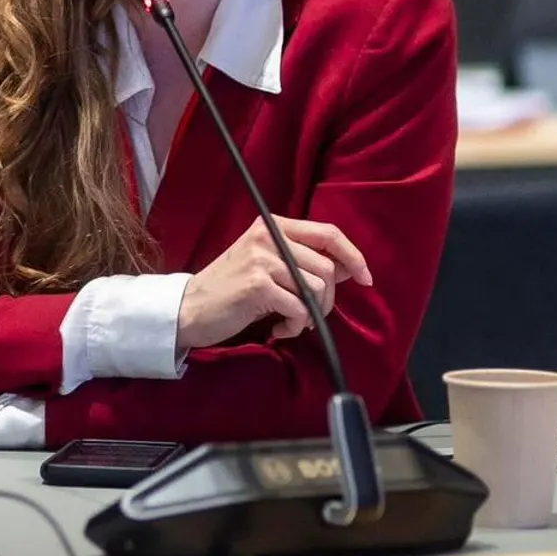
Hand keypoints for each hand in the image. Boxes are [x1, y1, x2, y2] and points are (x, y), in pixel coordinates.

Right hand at [177, 217, 372, 351]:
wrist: (191, 308)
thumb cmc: (232, 289)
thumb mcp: (267, 265)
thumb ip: (302, 261)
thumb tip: (346, 268)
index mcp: (272, 226)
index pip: (328, 233)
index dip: (353, 256)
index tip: (365, 278)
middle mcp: (267, 236)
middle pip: (326, 267)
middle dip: (328, 299)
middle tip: (310, 315)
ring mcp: (261, 259)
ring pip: (316, 288)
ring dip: (311, 314)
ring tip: (291, 322)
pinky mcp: (257, 284)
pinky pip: (299, 308)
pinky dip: (295, 326)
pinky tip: (279, 329)